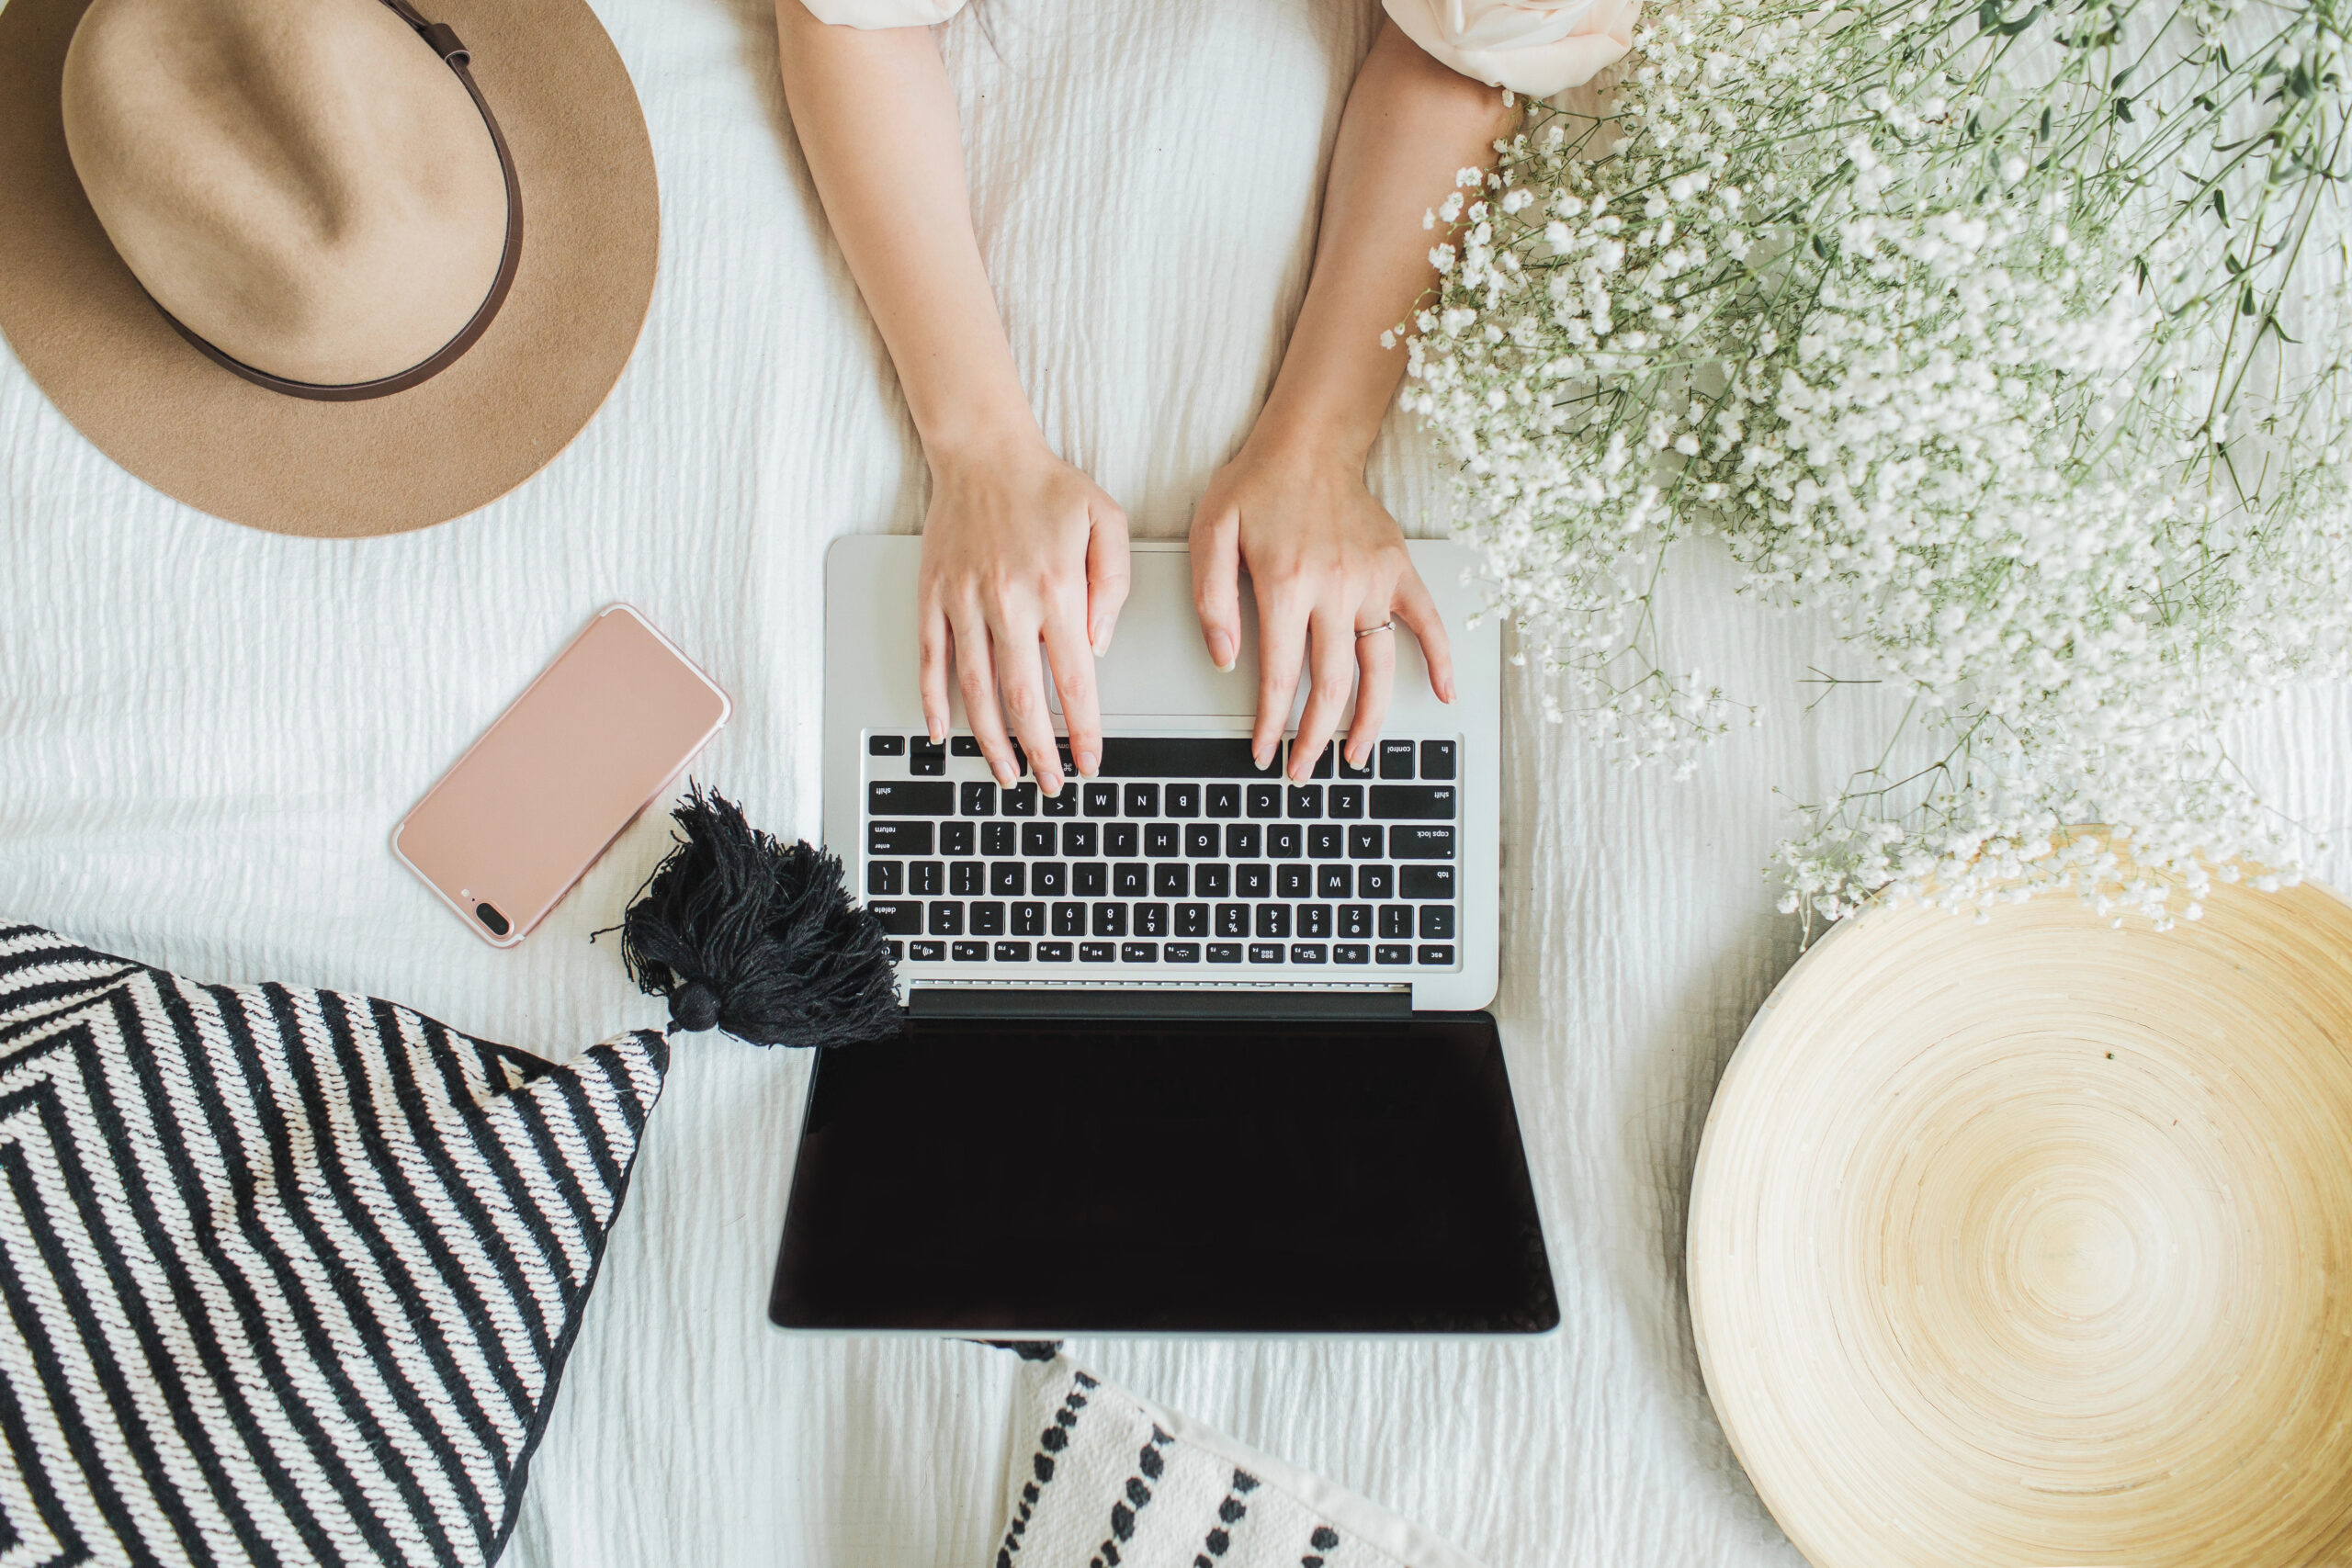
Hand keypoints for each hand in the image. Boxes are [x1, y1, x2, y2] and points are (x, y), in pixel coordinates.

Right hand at [918, 435, 1130, 795]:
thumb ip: (1114, 583)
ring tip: (1006, 774)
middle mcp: (1007, 601)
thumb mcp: (1107, 521)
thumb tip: (1097, 645)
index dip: (1081, 729)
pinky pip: (930, 660)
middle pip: (1021, 697)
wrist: (983, 452)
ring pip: (975, 690)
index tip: (1090, 761)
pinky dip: (934, 702)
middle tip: (1051, 784)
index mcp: (1056, 588)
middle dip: (1038, 752)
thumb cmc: (1049, 486)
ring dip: (990, 741)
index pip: (1072, 679)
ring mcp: (964, 602)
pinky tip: (943, 734)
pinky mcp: (933, 597)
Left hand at [1189, 438, 1453, 781]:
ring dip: (1370, 720)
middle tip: (1304, 770)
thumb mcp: (1210, 532)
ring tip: (1357, 756)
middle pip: (1331, 684)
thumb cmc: (1255, 485)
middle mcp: (1335, 588)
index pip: (1281, 675)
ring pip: (1378, 667)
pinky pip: (1426, 621)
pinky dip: (1439, 659)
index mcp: (1286, 584)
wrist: (1308, 442)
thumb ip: (1211, 598)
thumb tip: (1225, 658)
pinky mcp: (1398, 570)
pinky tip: (1443, 694)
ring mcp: (1373, 581)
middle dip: (1316, 737)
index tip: (1264, 751)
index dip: (1272, 722)